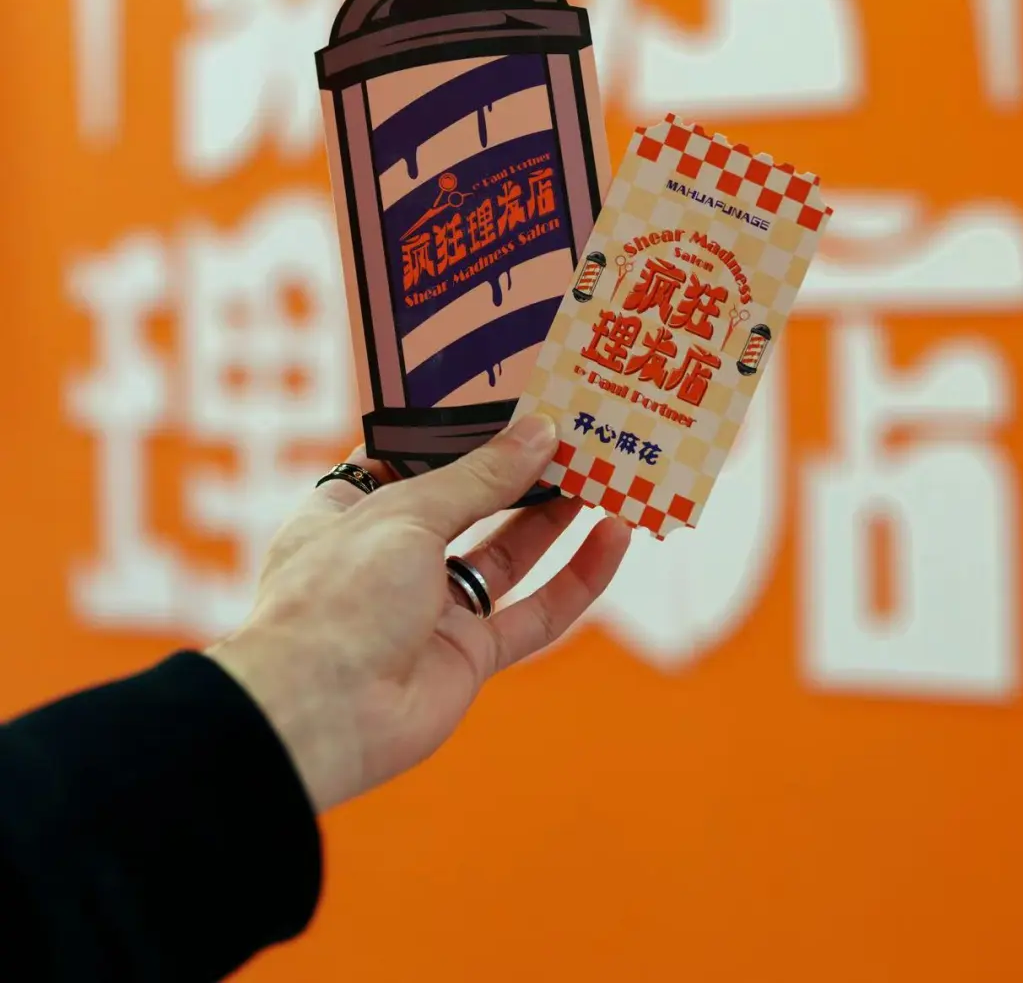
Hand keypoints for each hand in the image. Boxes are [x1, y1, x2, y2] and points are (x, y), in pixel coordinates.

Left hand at [207, 414, 629, 813]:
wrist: (320, 717)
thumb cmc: (339, 597)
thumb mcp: (406, 513)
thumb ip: (480, 476)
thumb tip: (540, 432)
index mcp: (349, 509)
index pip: (404, 456)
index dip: (454, 429)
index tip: (506, 396)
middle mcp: (391, 555)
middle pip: (468, 502)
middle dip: (518, 469)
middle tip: (574, 429)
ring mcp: (432, 607)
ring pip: (508, 553)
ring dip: (556, 515)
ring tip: (603, 470)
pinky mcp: (469, 654)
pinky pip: (535, 613)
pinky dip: (577, 578)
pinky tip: (613, 537)